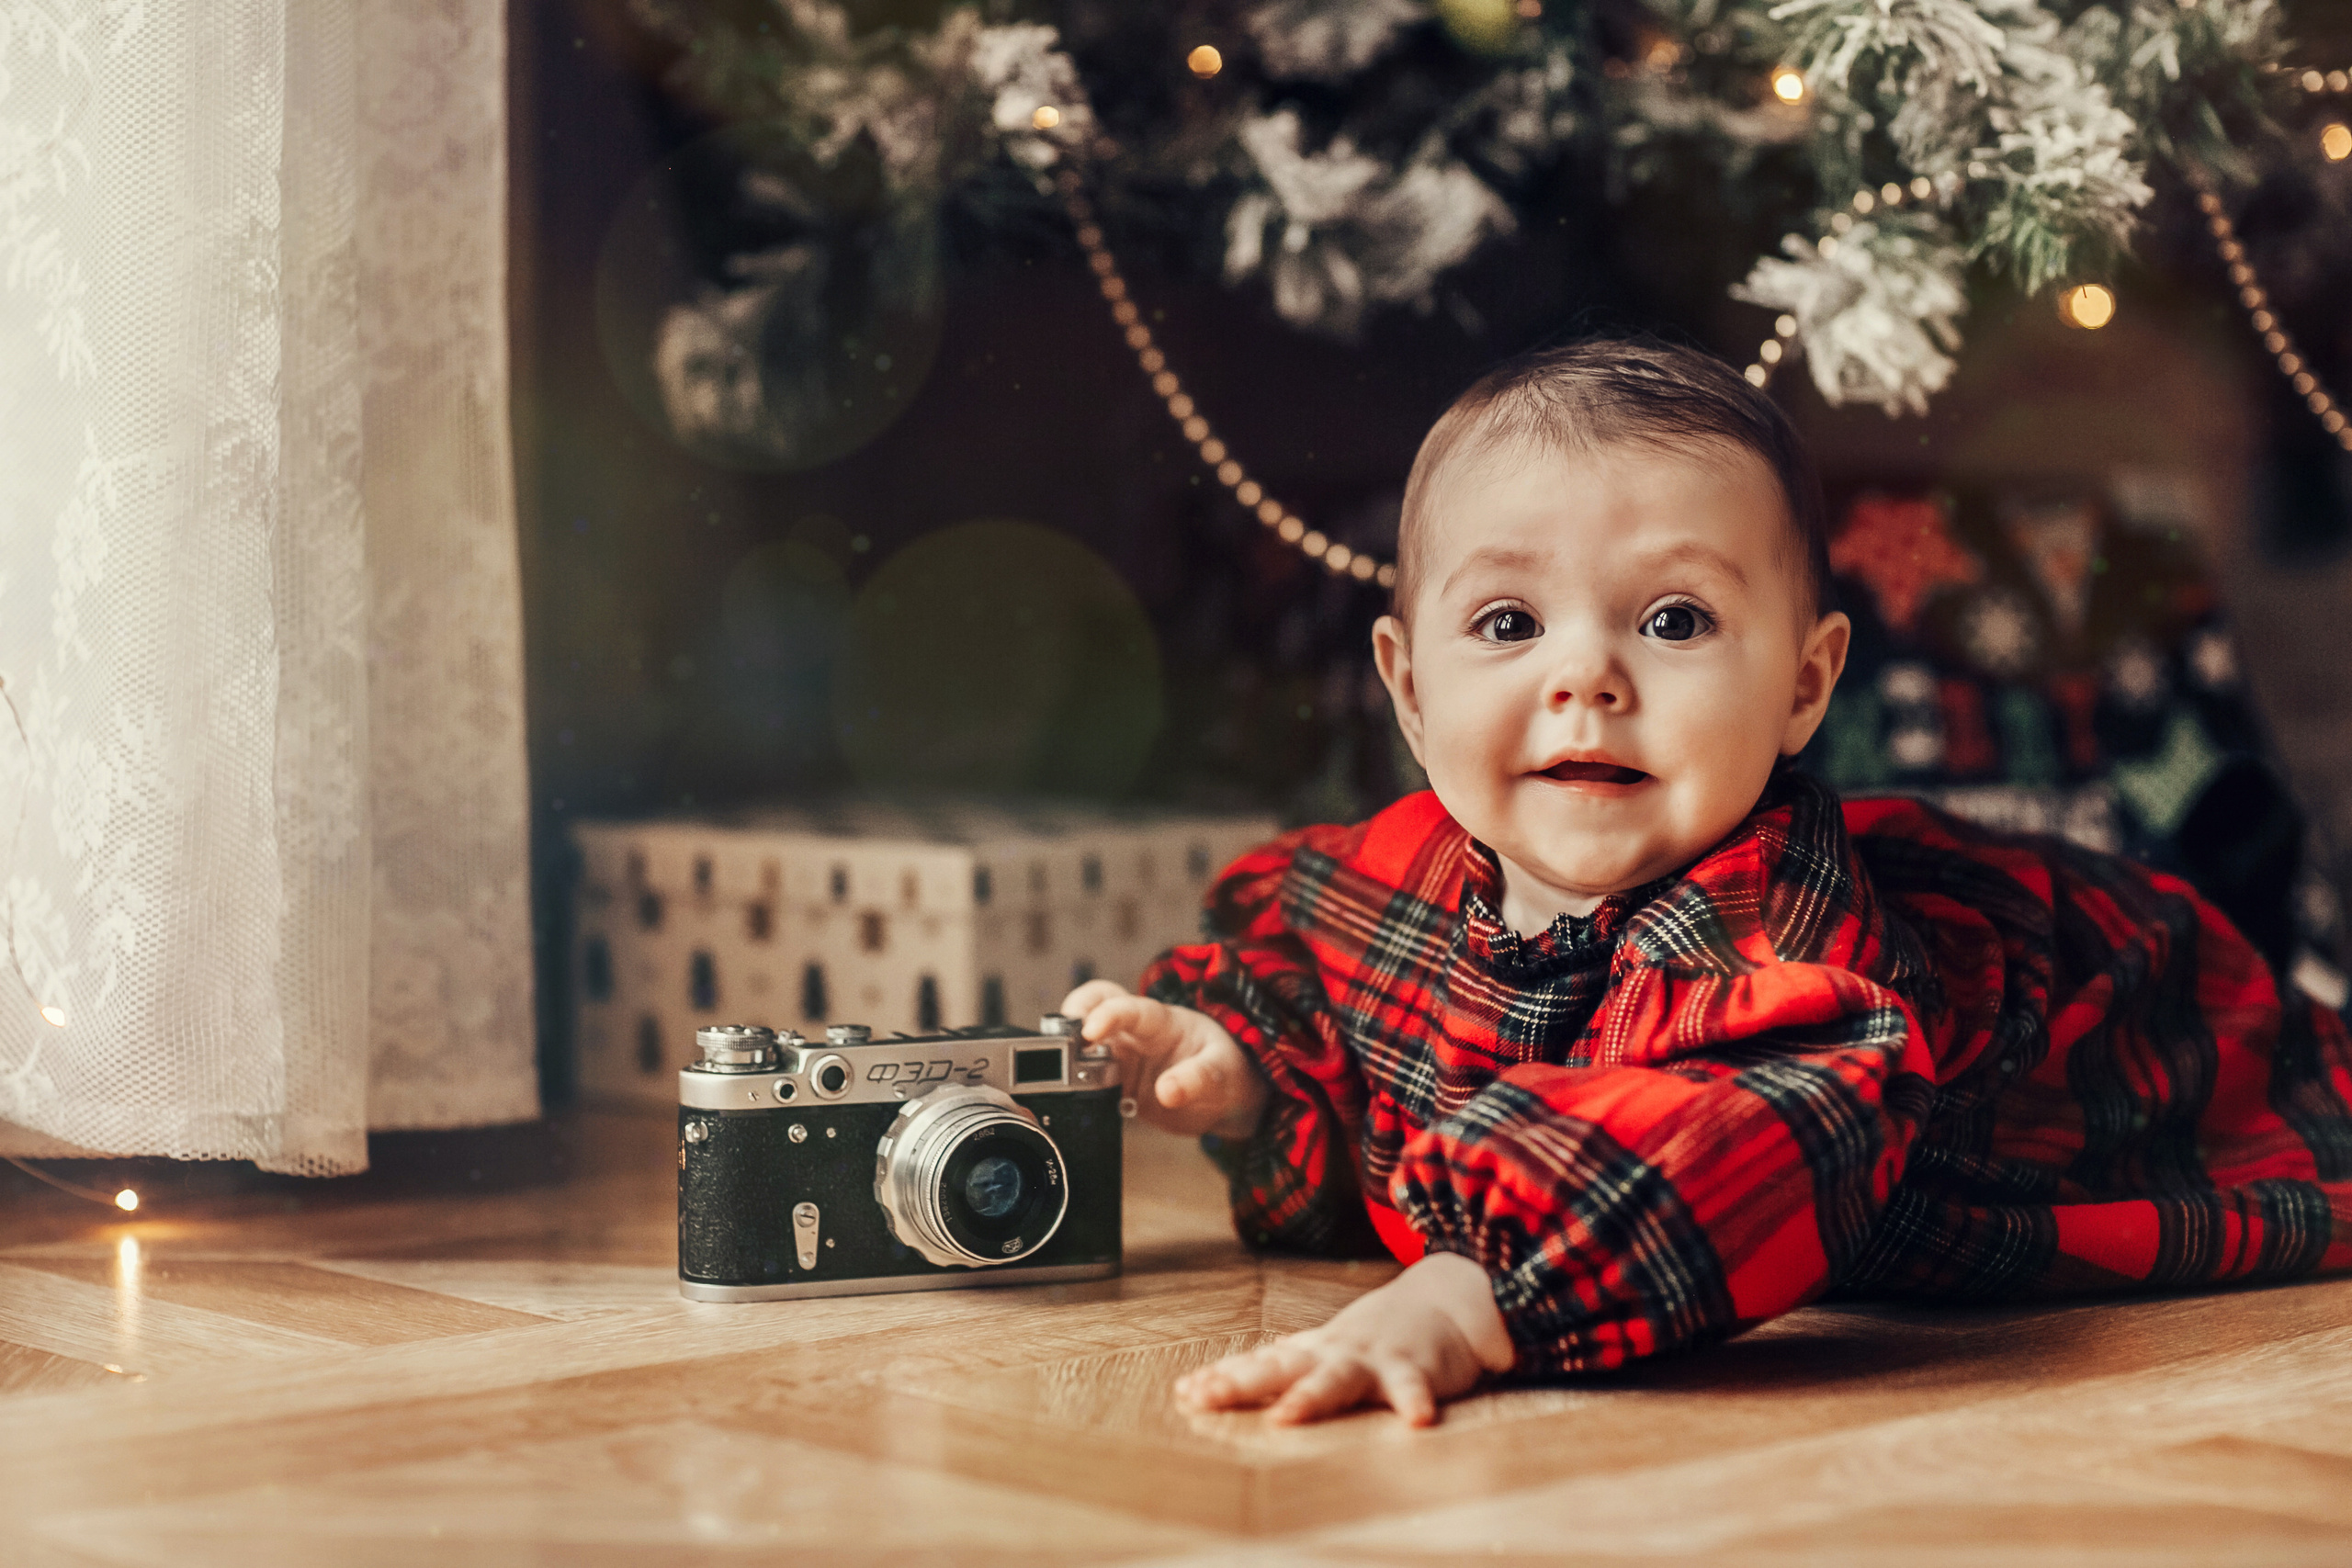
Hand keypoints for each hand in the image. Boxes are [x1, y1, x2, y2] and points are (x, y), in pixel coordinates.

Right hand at [1057, 980, 1269, 1139]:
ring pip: (1081, 1051)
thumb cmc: (1228, 1070)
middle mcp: (1134, 1036)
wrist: (1227, 1100)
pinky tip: (1081, 1109)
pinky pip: (1087, 1088)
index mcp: (1161, 1021)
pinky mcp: (1115, 1088)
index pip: (1129, 1007)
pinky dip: (1078, 1096)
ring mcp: (1121, 1060)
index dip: (1106, 1013)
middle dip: (1069, 1020)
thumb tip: (1167, 1091)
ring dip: (1068, 1064)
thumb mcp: (1223, 1073)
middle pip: (1090, 1010)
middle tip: (1058, 1046)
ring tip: (1065, 1086)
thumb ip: (1197, 1079)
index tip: (1089, 1031)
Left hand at [1173, 1252, 1515, 1425]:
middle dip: (1240, 1383)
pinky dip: (1415, 1401)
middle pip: (1280, 1368)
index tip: (1186, 1392)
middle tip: (1203, 1398)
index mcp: (1311, 1352)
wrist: (1444, 1300)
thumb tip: (1216, 1375)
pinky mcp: (1416, 1369)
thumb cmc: (1374, 1336)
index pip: (1258, 1363)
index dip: (1223, 1377)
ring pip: (1337, 1379)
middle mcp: (1333, 1353)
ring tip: (1284, 1416)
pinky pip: (1414, 1387)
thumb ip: (1279, 1363)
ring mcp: (1372, 1359)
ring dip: (1311, 1397)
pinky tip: (1418, 1420)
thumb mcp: (1324, 1348)